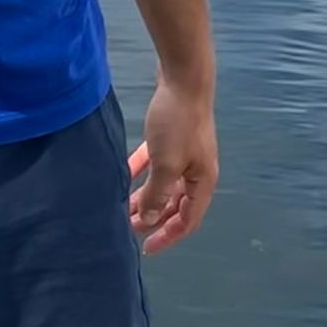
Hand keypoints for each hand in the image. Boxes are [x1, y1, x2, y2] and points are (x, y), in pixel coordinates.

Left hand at [128, 76, 217, 255]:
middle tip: (128, 227)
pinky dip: (142, 172)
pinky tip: (124, 175)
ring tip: (123, 206)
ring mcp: (186, 154)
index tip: (146, 248)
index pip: (188, 220)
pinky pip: (156, 163)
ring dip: (145, 196)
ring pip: (164, 184)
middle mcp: (197, 171)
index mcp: (203, 182)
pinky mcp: (173, 137)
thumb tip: (150, 220)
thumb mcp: (165, 164)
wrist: (184, 78)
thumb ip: (157, 194)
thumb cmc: (177, 124)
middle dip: (153, 217)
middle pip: (175, 204)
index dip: (168, 236)